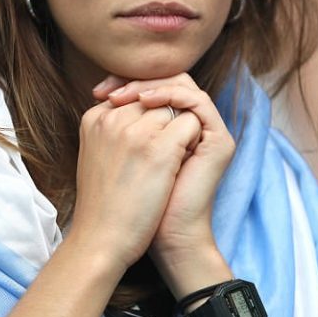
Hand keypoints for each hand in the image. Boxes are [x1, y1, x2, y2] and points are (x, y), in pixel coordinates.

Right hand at [67, 91, 202, 273]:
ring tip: (170, 162)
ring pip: (176, 107)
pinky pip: (190, 123)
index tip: (146, 146)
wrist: (102, 241)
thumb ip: (114, 128)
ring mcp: (135, 131)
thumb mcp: (98, 154)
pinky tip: (181, 165)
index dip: (149, 116)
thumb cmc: (104, 204)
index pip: (134, 94)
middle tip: (161, 155)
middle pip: (155, 97)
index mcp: (94, 117)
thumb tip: (147, 109)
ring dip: (180, 130)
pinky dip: (193, 142)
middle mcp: (112, 117)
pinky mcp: (159, 148)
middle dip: (166, 119)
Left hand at [94, 74, 234, 266]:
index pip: (156, 86)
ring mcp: (209, 132)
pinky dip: (171, 94)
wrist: (159, 235)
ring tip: (125, 95)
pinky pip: (198, 101)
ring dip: (153, 85)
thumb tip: (99, 92)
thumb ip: (121, 122)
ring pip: (183, 85)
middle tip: (110, 91)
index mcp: (171, 128)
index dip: (127, 83)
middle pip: (170, 80)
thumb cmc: (133, 202)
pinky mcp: (218, 141)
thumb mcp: (121, 152)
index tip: (98, 90)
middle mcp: (192, 126)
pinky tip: (146, 101)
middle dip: (138, 81)